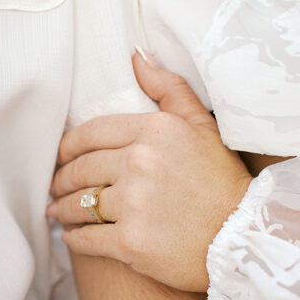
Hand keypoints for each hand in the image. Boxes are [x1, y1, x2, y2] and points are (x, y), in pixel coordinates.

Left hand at [48, 51, 251, 292]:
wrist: (245, 238)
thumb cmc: (225, 181)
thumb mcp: (204, 126)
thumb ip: (169, 88)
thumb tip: (136, 55)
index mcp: (155, 131)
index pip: (91, 133)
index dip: (68, 146)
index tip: (60, 155)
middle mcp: (140, 164)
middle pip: (80, 168)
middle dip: (61, 178)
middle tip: (54, 185)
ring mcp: (134, 205)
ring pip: (79, 204)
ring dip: (63, 208)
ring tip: (57, 211)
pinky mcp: (131, 243)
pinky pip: (87, 238)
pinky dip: (74, 238)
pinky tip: (71, 236)